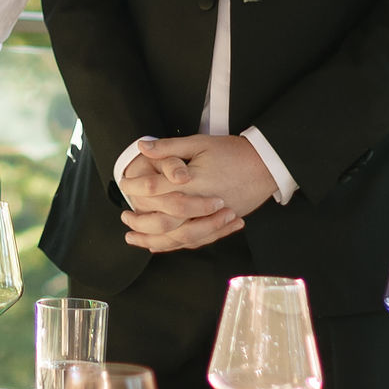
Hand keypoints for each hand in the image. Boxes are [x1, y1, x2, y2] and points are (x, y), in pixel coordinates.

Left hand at [118, 133, 276, 253]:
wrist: (266, 165)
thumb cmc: (233, 152)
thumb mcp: (200, 143)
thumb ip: (169, 148)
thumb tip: (142, 148)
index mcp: (192, 183)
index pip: (154, 190)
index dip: (135, 188)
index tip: (123, 184)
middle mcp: (200, 205)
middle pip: (162, 221)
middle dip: (140, 221)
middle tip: (125, 217)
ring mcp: (211, 219)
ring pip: (177, 237)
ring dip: (154, 239)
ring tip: (135, 237)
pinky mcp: (219, 225)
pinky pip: (194, 241)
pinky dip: (175, 245)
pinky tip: (162, 245)